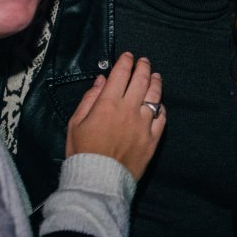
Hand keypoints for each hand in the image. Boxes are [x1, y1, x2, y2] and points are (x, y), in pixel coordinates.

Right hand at [66, 53, 164, 179]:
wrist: (98, 180)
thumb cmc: (82, 152)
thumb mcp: (75, 123)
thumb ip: (89, 99)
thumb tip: (101, 81)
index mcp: (108, 104)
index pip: (121, 74)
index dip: (125, 62)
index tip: (128, 56)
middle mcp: (128, 110)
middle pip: (141, 80)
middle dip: (143, 67)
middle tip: (144, 61)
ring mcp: (143, 124)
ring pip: (154, 96)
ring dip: (155, 82)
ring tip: (155, 76)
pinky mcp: (152, 139)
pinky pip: (161, 118)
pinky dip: (160, 107)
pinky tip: (158, 104)